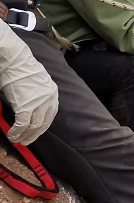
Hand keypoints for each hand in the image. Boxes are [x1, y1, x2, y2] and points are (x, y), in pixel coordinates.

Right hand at [0, 23, 58, 145]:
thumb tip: (30, 110)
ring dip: (24, 135)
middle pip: (43, 124)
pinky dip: (17, 132)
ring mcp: (38, 104)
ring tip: (17, 139)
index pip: (50, 116)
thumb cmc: (21, 70)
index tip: (35, 133)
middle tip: (25, 141)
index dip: (42, 127)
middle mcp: (49, 99)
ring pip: (33, 127)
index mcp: (53, 94)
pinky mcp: (26, 106)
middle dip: (34, 135)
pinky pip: (22, 125)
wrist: (14, 61)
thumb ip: (38, 97)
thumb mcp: (37, 84)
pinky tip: (12, 135)